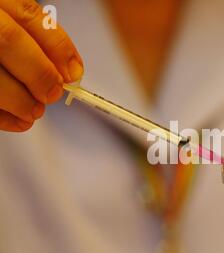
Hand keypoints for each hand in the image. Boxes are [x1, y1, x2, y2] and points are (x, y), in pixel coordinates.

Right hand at [0, 0, 82, 131]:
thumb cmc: (0, 36)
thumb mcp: (15, 25)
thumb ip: (39, 42)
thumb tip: (69, 72)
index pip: (30, 16)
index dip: (58, 48)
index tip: (73, 74)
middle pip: (7, 41)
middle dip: (39, 74)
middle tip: (52, 94)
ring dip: (19, 100)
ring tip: (33, 111)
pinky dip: (2, 117)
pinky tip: (18, 121)